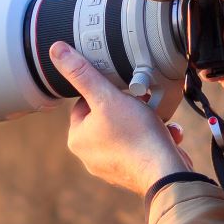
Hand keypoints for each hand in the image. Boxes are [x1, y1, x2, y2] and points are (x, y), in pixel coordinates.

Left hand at [48, 42, 193, 195]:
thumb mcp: (107, 97)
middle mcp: (90, 155)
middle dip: (128, 107)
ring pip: (127, 131)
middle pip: (107, 117)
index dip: (104, 92)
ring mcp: (111, 166)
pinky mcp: (132, 172)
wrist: (165, 172)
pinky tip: (167, 134)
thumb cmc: (135, 135)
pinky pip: (141, 147)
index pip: (83, 104)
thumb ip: (82, 74)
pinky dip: (154, 138)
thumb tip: (56, 51)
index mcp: (77, 139)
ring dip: (144, 121)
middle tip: (142, 101)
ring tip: (156, 118)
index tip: (121, 90)